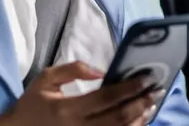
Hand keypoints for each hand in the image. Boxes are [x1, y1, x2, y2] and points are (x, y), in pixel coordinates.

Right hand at [0, 61, 163, 125]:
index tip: (147, 78)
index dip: (130, 88)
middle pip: (117, 119)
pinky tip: (137, 123)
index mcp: (68, 109)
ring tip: (152, 106)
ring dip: (138, 121)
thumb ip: (74, 69)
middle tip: (157, 91)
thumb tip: (101, 71)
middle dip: (141, 104)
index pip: (107, 98)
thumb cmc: (31, 104)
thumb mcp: (46, 79)